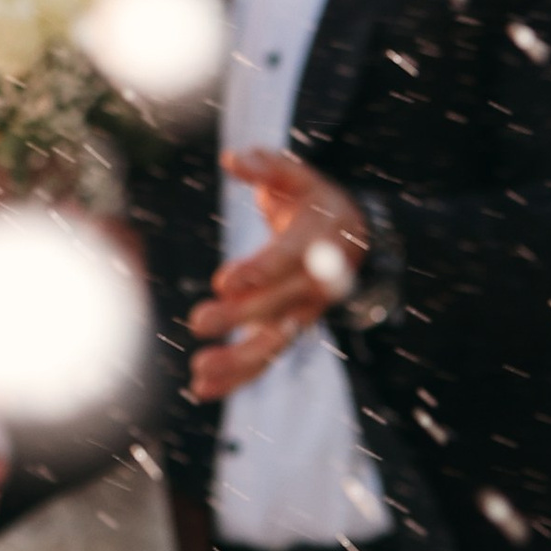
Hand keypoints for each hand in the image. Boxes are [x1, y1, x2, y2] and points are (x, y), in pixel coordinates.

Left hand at [187, 150, 367, 400]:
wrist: (351, 237)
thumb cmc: (312, 200)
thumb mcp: (297, 176)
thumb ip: (266, 167)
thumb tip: (232, 160)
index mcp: (317, 242)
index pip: (288, 260)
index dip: (260, 270)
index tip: (225, 281)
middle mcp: (315, 285)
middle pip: (277, 305)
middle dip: (238, 316)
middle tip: (198, 321)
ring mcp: (304, 312)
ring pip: (275, 343)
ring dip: (239, 361)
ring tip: (199, 373)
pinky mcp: (290, 329)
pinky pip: (266, 357)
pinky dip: (238, 377)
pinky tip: (202, 390)